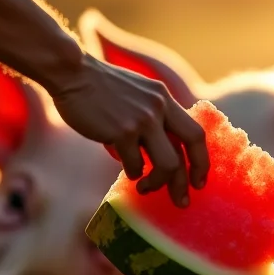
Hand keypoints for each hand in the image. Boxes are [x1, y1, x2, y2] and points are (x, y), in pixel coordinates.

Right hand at [49, 54, 208, 206]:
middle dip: (187, 181)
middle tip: (182, 201)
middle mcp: (159, 107)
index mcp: (165, 98)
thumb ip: (152, 116)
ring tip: (144, 188)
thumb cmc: (99, 87)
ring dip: (157, 183)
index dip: (201, 160)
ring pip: (168, 164)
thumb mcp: (138, 93)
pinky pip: (135, 165)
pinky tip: (125, 169)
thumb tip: (157, 152)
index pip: (195, 132)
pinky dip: (131, 173)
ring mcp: (143, 120)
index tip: (199, 181)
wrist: (72, 73)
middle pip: (190, 149)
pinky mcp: (122, 132)